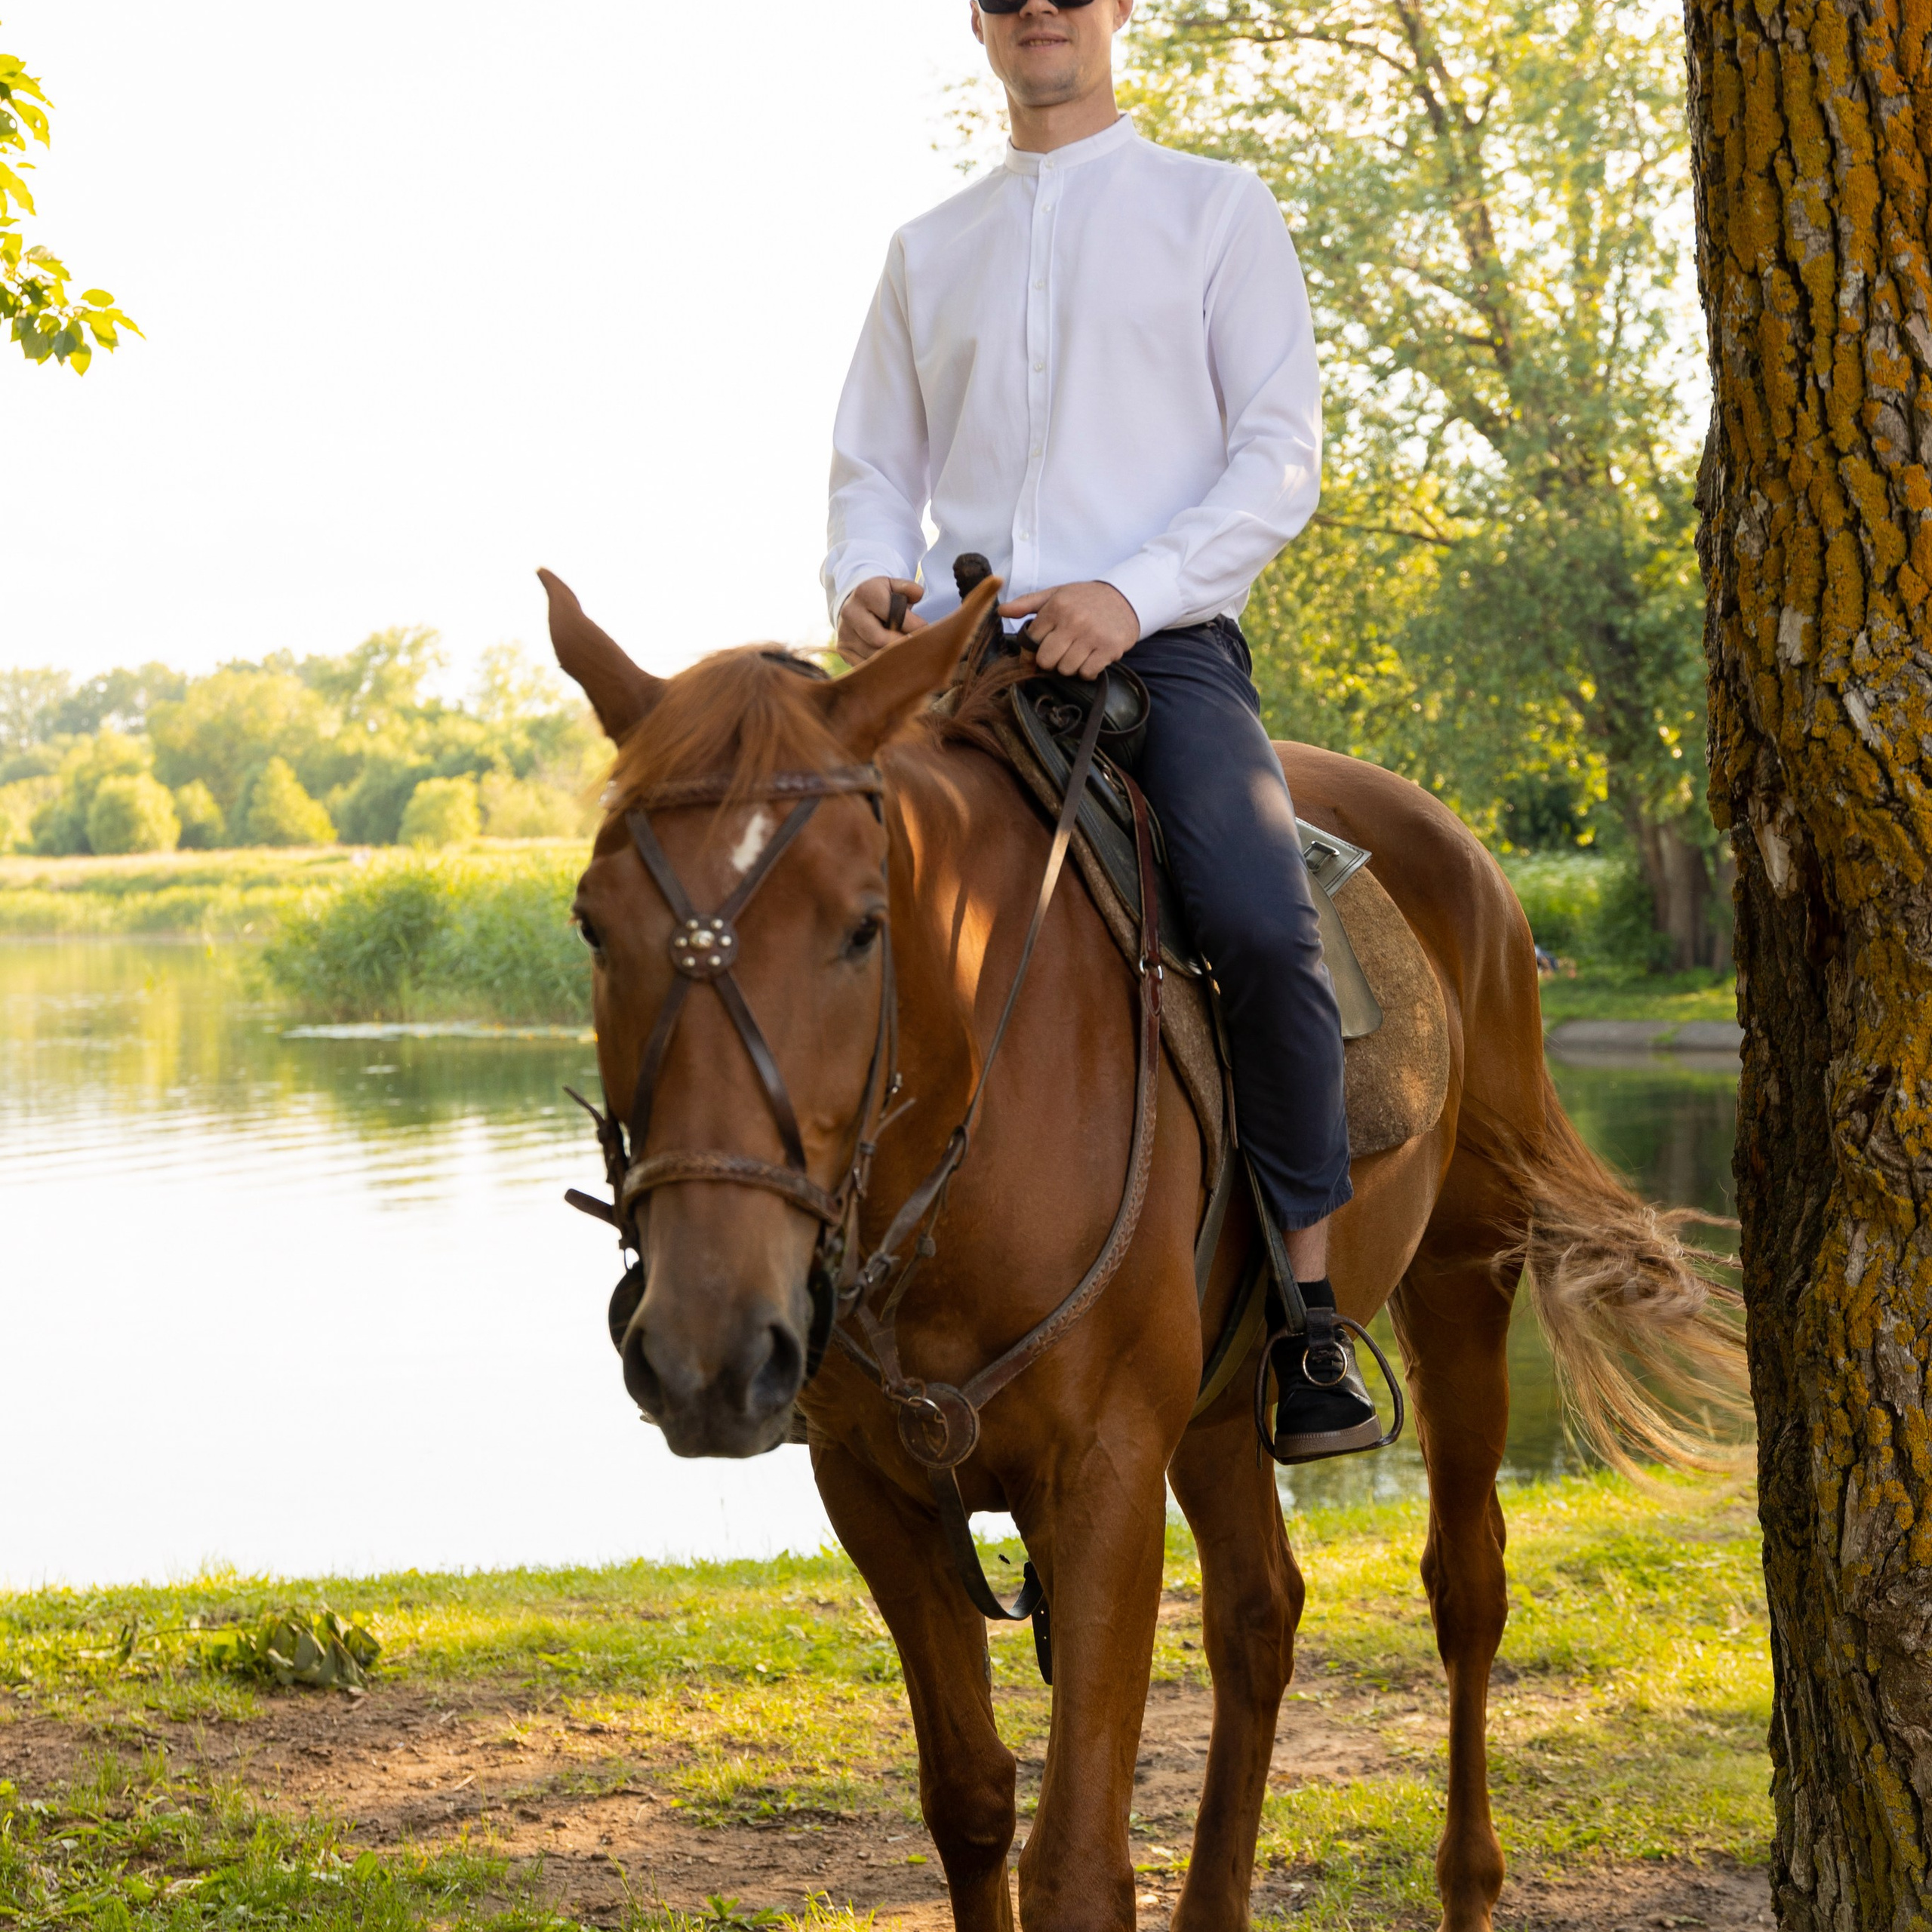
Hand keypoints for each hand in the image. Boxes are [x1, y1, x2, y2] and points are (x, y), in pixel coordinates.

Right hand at [837, 576, 926, 662]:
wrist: (852, 605)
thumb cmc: (880, 597)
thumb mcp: (892, 586)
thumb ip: (908, 588)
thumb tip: (919, 594)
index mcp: (865, 593)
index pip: (893, 614)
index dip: (913, 625)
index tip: (925, 630)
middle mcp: (850, 613)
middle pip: (880, 640)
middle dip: (902, 646)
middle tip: (915, 646)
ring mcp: (845, 634)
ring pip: (873, 656)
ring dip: (893, 658)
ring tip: (905, 653)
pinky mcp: (843, 650)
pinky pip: (865, 665)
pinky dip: (881, 666)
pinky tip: (891, 661)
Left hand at [998, 581, 1138, 679]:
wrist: (1125, 598)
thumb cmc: (1085, 599)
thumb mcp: (1056, 594)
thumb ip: (1027, 603)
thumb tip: (1001, 611)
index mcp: (1056, 607)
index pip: (1031, 641)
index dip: (1031, 651)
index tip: (1038, 652)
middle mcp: (1074, 621)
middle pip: (1047, 660)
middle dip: (1050, 660)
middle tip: (1060, 652)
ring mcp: (1093, 636)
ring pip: (1066, 669)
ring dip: (1069, 666)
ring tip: (1077, 653)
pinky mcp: (1109, 648)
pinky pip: (1087, 673)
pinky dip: (1087, 670)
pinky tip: (1090, 658)